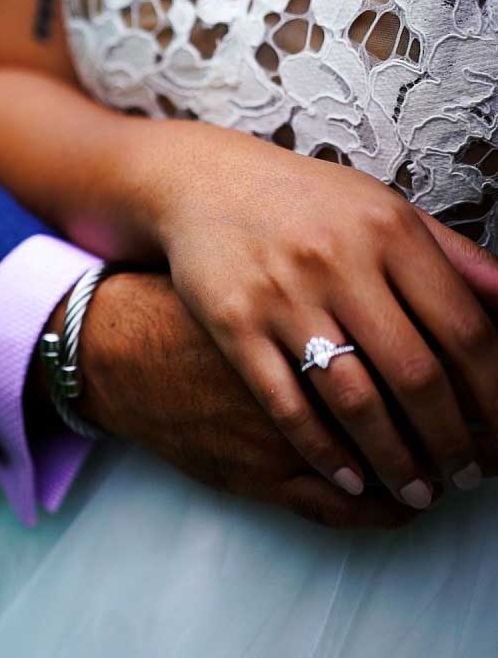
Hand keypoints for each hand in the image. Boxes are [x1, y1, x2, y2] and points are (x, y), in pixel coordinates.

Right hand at [132, 124, 497, 508]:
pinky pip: (285, 402)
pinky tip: (349, 477)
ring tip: (416, 488)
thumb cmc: (304, 201)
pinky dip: (322, 449)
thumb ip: (451, 255)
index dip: (494, 392)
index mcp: (388, 230)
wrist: (206, 186)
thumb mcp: (382, 207)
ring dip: (393, 457)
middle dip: (451, 439)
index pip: (463, 327)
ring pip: (352, 398)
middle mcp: (338, 262)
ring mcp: (282, 296)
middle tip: (465, 475)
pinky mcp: (234, 324)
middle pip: (414, 372)